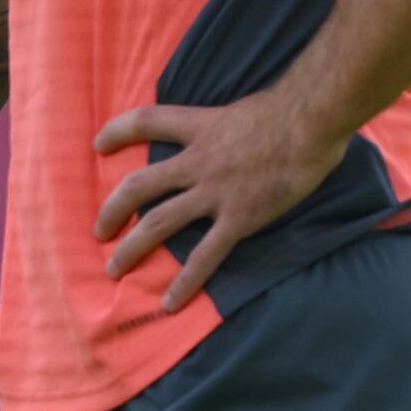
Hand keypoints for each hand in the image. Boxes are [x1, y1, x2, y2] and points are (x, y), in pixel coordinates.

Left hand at [93, 87, 352, 310]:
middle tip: (99, 231)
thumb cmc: (291, 110)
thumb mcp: (243, 108)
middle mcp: (198, 161)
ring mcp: (216, 192)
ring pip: (159, 222)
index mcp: (200, 128)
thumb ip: (225, 125)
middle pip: (140, 186)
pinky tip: (170, 301)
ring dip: (131, 247)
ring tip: (113, 269)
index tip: (98, 144)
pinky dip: (186, 281)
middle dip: (113, 210)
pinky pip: (205, 255)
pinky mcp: (239, 218)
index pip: (146, 122)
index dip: (118, 132)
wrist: (313, 122)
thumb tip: (228, 131)